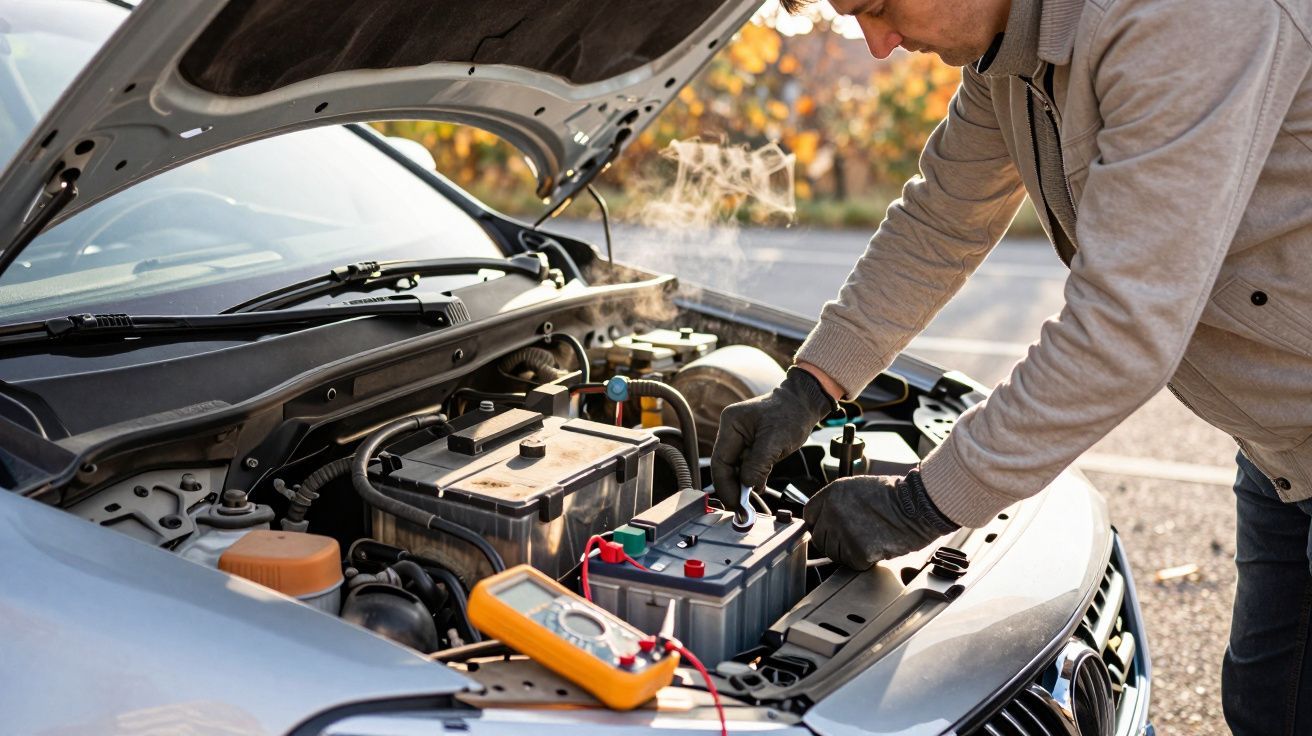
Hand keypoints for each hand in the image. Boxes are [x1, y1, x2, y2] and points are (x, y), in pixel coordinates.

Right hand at [711, 366, 836, 510]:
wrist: (804, 404)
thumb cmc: (791, 415)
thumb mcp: (776, 440)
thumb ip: (759, 464)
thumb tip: (748, 485)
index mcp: (731, 424)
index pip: (720, 460)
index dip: (725, 485)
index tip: (734, 503)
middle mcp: (730, 430)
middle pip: (724, 466)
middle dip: (731, 488)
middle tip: (740, 509)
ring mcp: (738, 438)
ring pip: (734, 468)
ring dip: (741, 485)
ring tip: (747, 504)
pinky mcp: (748, 445)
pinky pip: (744, 465)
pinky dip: (749, 478)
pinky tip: (756, 488)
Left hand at [803, 470, 959, 569]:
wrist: (917, 505)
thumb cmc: (895, 496)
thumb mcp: (858, 488)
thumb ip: (838, 503)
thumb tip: (827, 520)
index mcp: (832, 493)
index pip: (810, 515)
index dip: (820, 524)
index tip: (829, 529)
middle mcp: (833, 511)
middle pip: (819, 538)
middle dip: (834, 541)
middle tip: (853, 539)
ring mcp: (843, 532)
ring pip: (834, 553)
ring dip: (848, 552)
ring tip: (869, 540)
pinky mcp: (857, 550)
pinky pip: (852, 563)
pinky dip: (864, 560)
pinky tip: (876, 547)